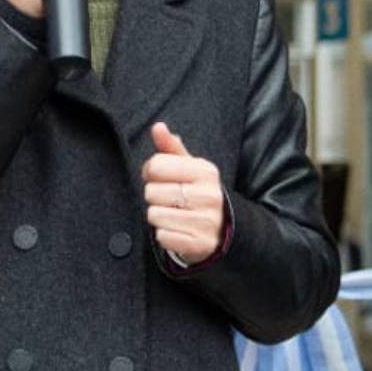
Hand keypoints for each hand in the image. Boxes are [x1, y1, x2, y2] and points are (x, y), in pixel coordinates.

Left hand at [141, 122, 224, 264]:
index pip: (156, 165)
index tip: (158, 178)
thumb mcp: (189, 167)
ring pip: (154, 215)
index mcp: (205, 171)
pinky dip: (165, 235)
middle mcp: (209, 195)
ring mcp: (206, 221)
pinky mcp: (199, 243)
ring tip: (173, 214)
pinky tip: (177, 230)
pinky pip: (162, 236)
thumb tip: (158, 127)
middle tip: (168, 199)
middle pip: (152, 192)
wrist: (222, 229)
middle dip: (154, 197)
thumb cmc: (197, 192)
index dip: (150, 172)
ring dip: (158, 217)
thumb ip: (171, 148)